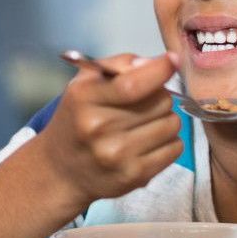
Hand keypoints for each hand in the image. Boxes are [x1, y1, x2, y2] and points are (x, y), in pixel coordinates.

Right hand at [36, 51, 180, 208]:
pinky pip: (175, 148)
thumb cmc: (78, 119)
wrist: (61, 170)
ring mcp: (117, 155)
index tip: (172, 61)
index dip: (159, 71)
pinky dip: (169, 142)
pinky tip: (149, 142)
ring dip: (165, 120)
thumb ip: (120, 64)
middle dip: (160, 97)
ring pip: (172, 125)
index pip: (132, 84)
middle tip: (144, 103)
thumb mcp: (86, 83)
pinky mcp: (134, 176)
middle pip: (161, 102)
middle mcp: (99, 128)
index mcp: (85, 99)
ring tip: (145, 124)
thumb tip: (161, 63)